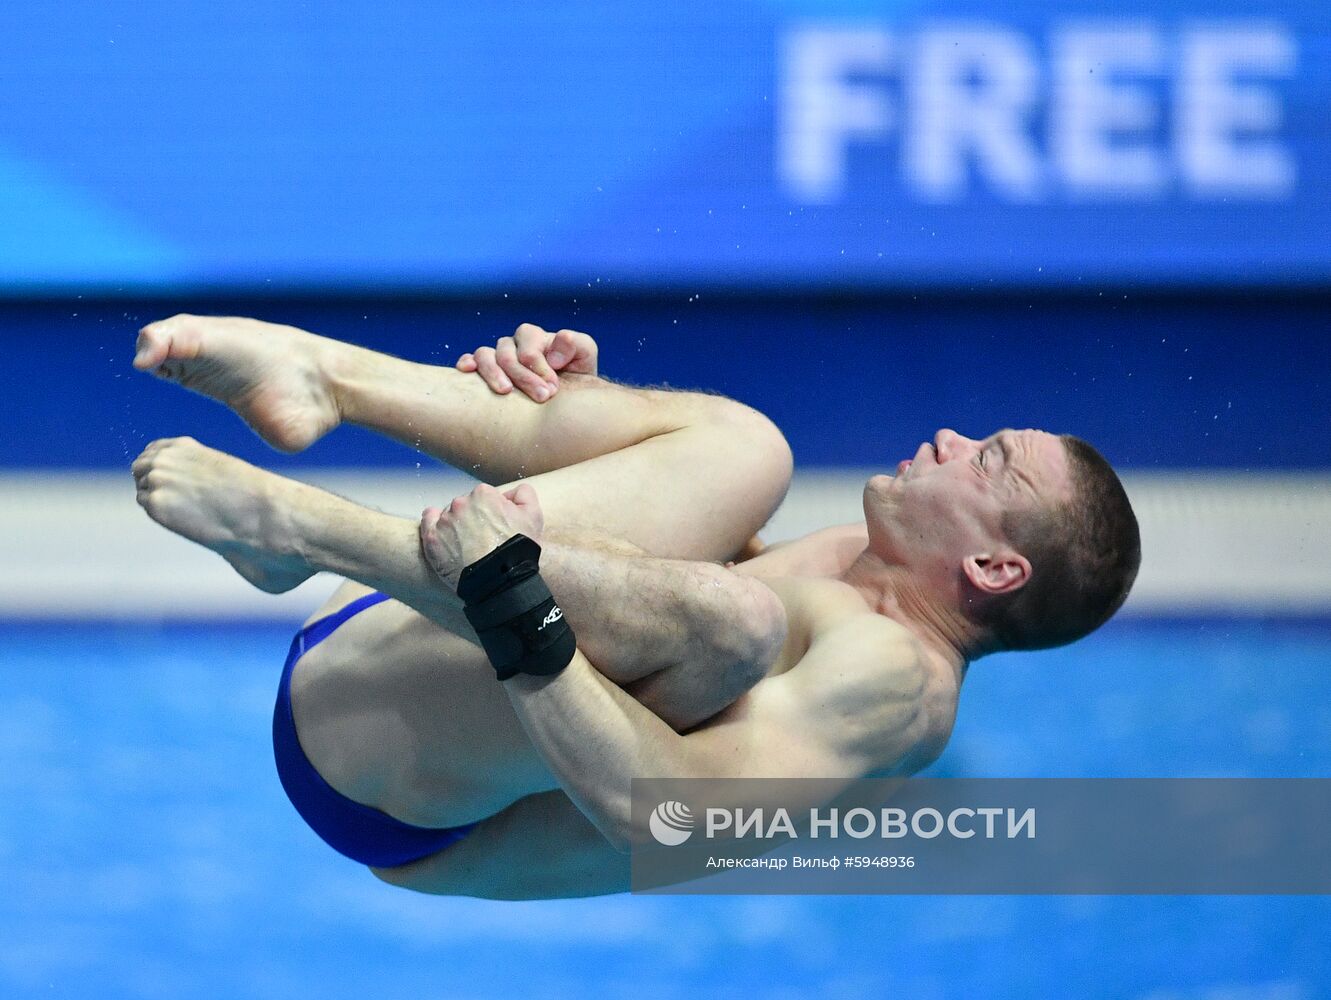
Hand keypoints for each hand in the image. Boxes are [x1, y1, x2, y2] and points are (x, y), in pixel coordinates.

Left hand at [420, 482, 544, 589]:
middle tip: (482, 539)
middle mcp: (461, 503)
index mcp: (484, 494)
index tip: (495, 527)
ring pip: (448, 515)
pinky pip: (427, 522)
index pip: (485, 497)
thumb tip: (512, 492)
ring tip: (467, 546)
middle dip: (473, 518)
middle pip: (465, 505)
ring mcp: (444, 521)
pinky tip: (443, 535)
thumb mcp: (533, 516)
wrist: (500, 579)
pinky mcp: (432, 538)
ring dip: (455, 525)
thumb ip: (524, 493)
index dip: (492, 512)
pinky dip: (433, 525)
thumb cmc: (517, 550)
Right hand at [456, 323, 598, 401]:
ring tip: (506, 392)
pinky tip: (468, 372)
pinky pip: (469, 360)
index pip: (529, 347)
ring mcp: (496, 357)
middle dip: (524, 377)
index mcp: (535, 338)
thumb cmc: (576, 377)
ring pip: (484, 356)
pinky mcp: (482, 371)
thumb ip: (578, 344)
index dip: (540, 368)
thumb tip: (560, 339)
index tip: (553, 389)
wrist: (566, 402)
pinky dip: (466, 363)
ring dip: (494, 374)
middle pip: (507, 354)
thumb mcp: (585, 358)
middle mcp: (513, 345)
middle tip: (542, 397)